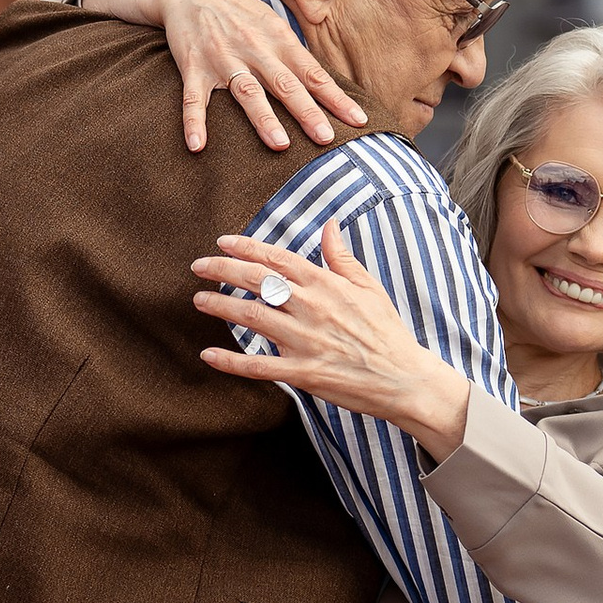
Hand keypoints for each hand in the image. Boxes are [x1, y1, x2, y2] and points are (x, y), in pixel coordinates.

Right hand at [82, 0, 365, 154]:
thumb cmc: (240, 11)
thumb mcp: (272, 23)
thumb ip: (294, 53)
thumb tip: (323, 84)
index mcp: (279, 39)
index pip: (313, 73)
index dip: (335, 97)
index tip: (357, 119)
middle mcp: (254, 49)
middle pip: (285, 85)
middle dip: (307, 112)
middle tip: (327, 138)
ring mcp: (223, 59)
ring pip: (247, 92)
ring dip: (263, 118)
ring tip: (280, 144)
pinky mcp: (193, 67)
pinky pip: (193, 99)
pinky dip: (194, 122)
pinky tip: (197, 146)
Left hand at [192, 227, 471, 461]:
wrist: (404, 377)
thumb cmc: (386, 331)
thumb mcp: (368, 287)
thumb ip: (341, 257)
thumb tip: (329, 225)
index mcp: (325, 284)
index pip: (277, 259)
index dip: (246, 248)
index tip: (222, 242)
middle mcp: (311, 308)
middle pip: (257, 282)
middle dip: (223, 270)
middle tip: (198, 266)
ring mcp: (305, 341)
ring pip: (252, 319)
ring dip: (221, 307)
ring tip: (199, 299)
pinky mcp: (303, 373)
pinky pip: (259, 366)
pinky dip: (231, 361)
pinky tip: (209, 355)